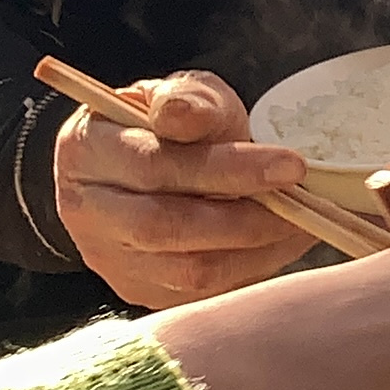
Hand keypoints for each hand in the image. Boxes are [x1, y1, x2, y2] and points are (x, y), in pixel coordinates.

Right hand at [51, 69, 312, 308]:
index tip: (291, 164)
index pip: (157, 165)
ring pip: (188, 270)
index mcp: (86, 150)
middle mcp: (87, 211)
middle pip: (168, 225)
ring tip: (303, 221)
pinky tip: (282, 242)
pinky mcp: (138, 291)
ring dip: (256, 248)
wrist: (138, 166)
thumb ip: (187, 102)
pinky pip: (202, 295)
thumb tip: (185, 117)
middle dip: (248, 216)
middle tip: (303, 200)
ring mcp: (109, 259)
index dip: (228, 168)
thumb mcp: (176, 94)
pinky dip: (252, 269)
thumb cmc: (162, 125)